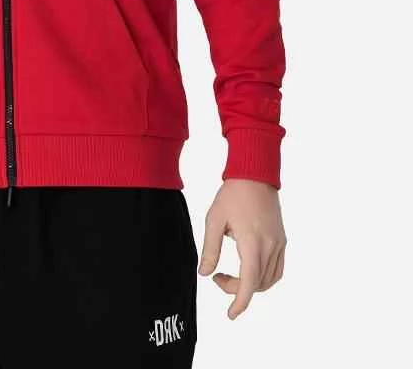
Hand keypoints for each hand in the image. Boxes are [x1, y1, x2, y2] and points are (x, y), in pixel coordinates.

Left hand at [198, 178, 286, 319]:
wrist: (255, 174)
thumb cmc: (233, 194)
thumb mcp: (214, 220)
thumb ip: (210, 249)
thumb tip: (205, 274)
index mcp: (252, 242)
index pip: (249, 283)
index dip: (240, 302)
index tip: (230, 314)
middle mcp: (270, 246)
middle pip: (258, 284)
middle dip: (238, 290)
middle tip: (218, 278)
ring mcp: (279, 243)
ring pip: (269, 279)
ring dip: (251, 285)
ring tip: (231, 274)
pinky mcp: (282, 239)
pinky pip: (277, 269)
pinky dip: (264, 277)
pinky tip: (249, 269)